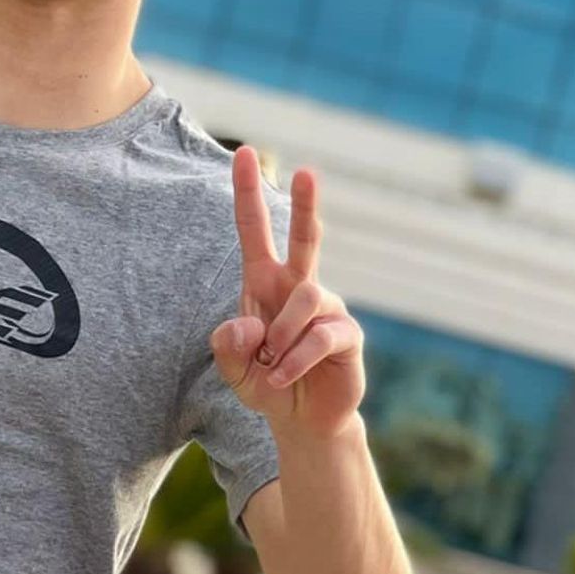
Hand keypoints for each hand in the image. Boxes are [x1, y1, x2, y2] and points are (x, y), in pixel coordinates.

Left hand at [209, 146, 364, 439]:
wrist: (300, 420)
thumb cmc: (264, 384)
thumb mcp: (232, 368)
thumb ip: (228, 346)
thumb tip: (248, 324)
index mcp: (263, 283)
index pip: (254, 230)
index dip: (248, 192)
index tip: (243, 152)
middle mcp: (297, 286)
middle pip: (304, 237)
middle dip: (304, 205)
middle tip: (307, 171)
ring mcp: (326, 308)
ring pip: (306, 297)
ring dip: (281, 335)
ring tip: (271, 364)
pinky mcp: (346, 334)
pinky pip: (321, 334)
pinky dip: (295, 359)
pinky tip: (283, 376)